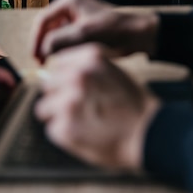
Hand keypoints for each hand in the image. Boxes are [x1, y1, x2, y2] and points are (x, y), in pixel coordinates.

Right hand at [32, 0, 159, 63]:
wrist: (136, 35)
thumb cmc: (114, 30)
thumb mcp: (85, 34)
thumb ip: (60, 40)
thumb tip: (42, 49)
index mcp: (69, 1)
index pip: (42, 20)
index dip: (36, 40)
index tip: (36, 58)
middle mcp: (69, 6)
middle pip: (46, 27)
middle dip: (44, 45)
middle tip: (43, 63)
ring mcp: (75, 16)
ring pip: (54, 35)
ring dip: (53, 48)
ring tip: (56, 62)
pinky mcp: (80, 27)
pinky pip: (64, 39)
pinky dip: (63, 49)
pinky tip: (67, 59)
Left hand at [34, 44, 160, 168]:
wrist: (148, 132)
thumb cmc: (133, 103)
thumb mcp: (114, 71)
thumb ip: (88, 69)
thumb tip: (60, 73)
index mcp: (90, 58)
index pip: (59, 63)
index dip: (64, 77)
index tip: (72, 88)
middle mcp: (77, 75)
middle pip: (48, 84)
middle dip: (58, 96)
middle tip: (76, 108)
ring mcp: (68, 102)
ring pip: (44, 108)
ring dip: (57, 116)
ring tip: (79, 122)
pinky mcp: (64, 128)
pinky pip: (53, 129)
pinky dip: (65, 134)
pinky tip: (83, 133)